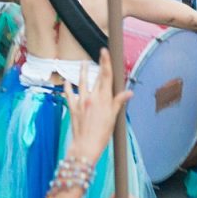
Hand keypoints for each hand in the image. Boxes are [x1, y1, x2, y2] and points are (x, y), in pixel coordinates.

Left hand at [65, 49, 131, 164]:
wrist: (86, 145)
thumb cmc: (102, 134)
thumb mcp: (114, 118)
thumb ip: (119, 102)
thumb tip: (129, 92)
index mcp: (104, 99)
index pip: (107, 76)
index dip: (106, 62)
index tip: (105, 52)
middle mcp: (92, 97)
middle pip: (97, 77)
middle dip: (99, 64)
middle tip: (100, 53)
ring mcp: (81, 101)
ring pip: (82, 82)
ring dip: (83, 71)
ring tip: (83, 63)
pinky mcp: (73, 107)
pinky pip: (69, 94)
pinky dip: (68, 87)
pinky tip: (67, 81)